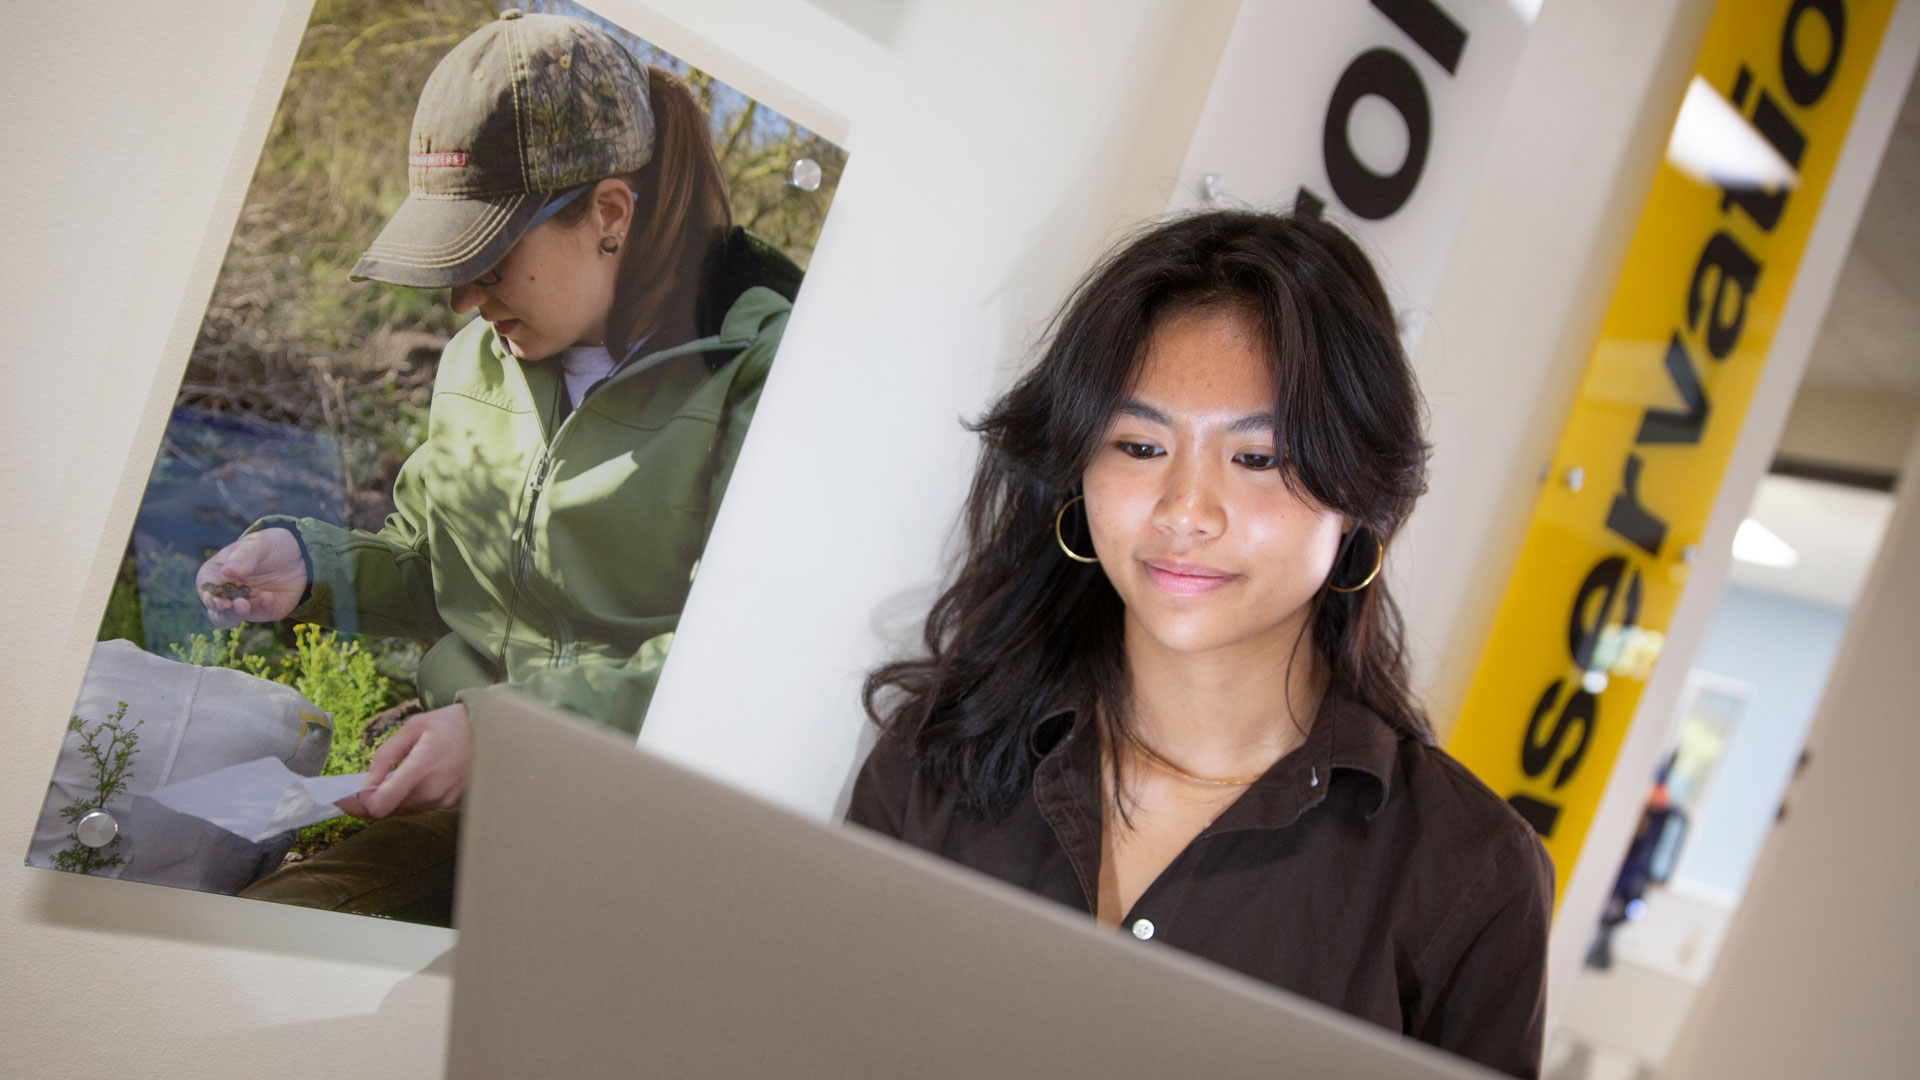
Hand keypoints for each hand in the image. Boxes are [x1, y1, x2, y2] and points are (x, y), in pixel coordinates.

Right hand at [196, 528, 307, 627]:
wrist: (301, 555)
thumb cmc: (270, 545)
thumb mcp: (259, 543)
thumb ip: (244, 556)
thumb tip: (227, 570)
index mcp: (217, 572)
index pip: (206, 586)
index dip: (210, 595)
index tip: (222, 599)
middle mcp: (226, 591)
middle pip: (215, 609)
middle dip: (222, 610)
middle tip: (236, 604)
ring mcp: (244, 603)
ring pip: (232, 617)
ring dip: (239, 613)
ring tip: (247, 604)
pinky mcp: (263, 611)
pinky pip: (259, 615)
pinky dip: (262, 609)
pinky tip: (270, 597)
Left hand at [335, 703, 471, 819]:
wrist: (491, 730)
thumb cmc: (450, 724)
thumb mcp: (414, 727)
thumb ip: (386, 755)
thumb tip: (366, 783)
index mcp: (421, 768)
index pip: (380, 805)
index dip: (356, 805)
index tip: (342, 798)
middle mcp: (433, 791)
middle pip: (388, 811)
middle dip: (370, 801)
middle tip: (359, 788)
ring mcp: (445, 801)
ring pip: (404, 812)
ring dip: (391, 800)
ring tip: (388, 781)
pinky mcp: (452, 805)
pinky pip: (421, 808)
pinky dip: (410, 799)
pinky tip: (412, 782)